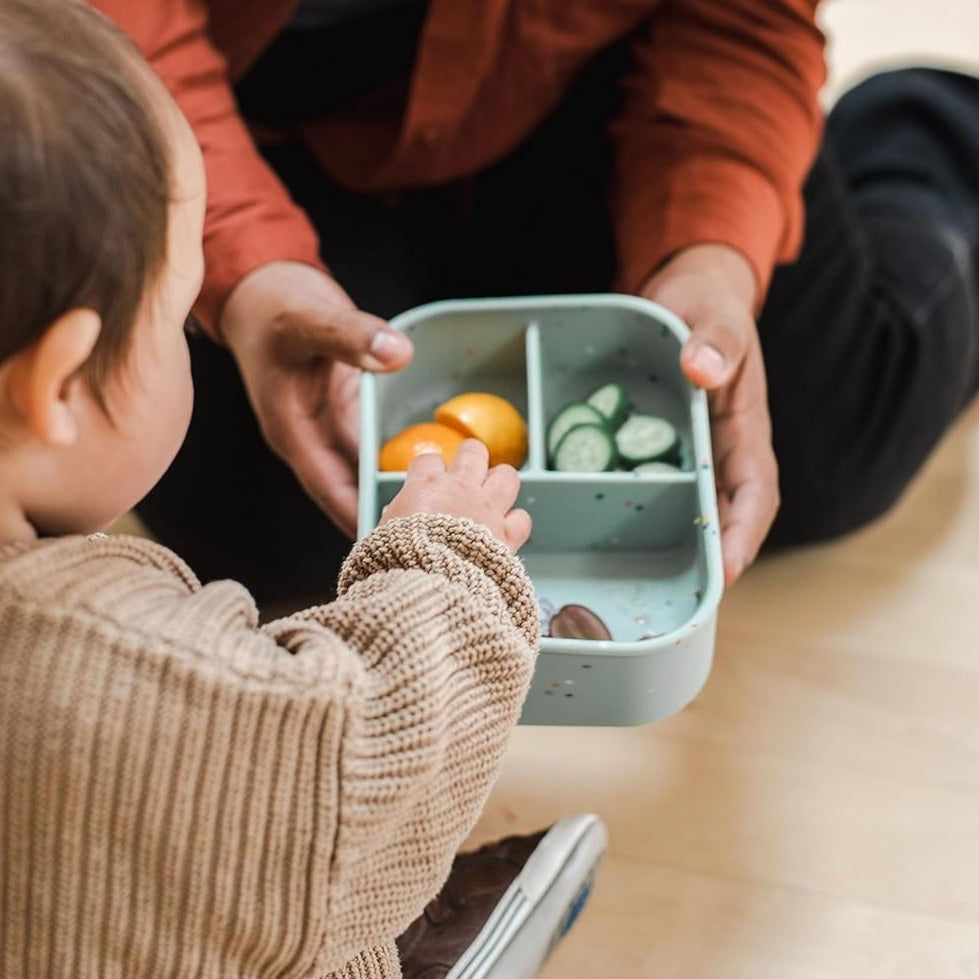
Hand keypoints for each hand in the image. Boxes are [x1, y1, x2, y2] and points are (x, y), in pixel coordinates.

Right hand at [220, 262, 413, 536]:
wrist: (263, 291)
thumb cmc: (275, 307)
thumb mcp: (310, 318)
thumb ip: (350, 335)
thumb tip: (397, 354)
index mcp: (292, 430)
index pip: (327, 487)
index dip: (357, 515)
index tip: (391, 544)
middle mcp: (312, 439)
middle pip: (349, 490)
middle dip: (383, 515)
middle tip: (430, 539)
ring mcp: (329, 429)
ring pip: (364, 473)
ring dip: (393, 491)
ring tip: (438, 518)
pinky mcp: (346, 416)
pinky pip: (374, 448)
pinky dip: (398, 461)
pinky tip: (436, 474)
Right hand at [380, 440, 531, 553]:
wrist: (431, 582)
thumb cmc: (401, 559)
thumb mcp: (386, 534)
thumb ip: (394, 519)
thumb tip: (394, 515)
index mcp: (426, 486)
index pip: (428, 459)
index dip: (428, 469)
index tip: (426, 480)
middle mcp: (461, 489)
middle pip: (473, 451)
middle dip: (470, 458)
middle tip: (466, 472)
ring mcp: (487, 509)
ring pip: (506, 475)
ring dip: (500, 481)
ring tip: (493, 492)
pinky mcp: (506, 535)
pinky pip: (521, 518)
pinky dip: (515, 523)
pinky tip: (506, 529)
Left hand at [641, 243, 778, 584]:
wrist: (685, 294)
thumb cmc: (708, 303)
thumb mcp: (716, 314)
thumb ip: (714, 340)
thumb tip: (700, 369)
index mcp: (744, 428)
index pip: (756, 491)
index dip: (745, 532)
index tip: (726, 568)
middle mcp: (719, 451)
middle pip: (723, 515)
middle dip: (709, 556)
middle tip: (681, 598)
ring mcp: (688, 452)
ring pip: (687, 508)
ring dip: (674, 543)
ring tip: (645, 583)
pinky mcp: (657, 447)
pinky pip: (649, 484)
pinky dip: (635, 510)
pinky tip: (604, 530)